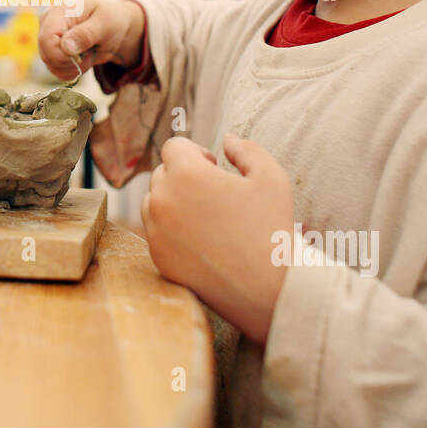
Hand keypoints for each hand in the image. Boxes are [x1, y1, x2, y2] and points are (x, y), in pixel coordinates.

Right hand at [37, 0, 145, 80]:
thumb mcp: (105, 23)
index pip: (46, 39)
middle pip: (47, 56)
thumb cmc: (111, 19)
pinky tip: (84, 59)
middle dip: (71, 62)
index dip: (62, 55)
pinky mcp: (53, 53)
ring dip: (74, 67)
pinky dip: (74, 71)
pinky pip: (58, 72)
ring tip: (88, 53)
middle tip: (90, 51)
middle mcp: (47, 25)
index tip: (81, 56)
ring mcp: (48, 40)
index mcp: (58, 12)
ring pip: (52, 67)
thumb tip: (66, 47)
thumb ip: (86, 34)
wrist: (114, 27)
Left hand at [142, 133, 295, 343]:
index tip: (214, 168)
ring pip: (154, 203)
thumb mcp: (271, 177)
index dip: (195, 152)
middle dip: (183, 177)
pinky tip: (202, 241)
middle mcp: (163, 200)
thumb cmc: (272, 228)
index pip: (173, 147)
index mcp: (186, 174)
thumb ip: (247, 150)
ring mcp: (156, 232)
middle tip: (214, 194)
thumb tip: (228, 139)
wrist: (269, 288)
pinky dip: (172, 231)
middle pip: (161, 173)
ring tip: (207, 217)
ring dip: (174, 202)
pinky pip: (156, 233)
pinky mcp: (158, 258)